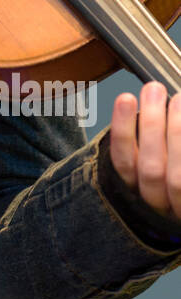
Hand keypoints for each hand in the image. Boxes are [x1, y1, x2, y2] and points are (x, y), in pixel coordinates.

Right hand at [109, 82, 180, 220]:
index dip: (123, 130)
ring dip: (176, 135)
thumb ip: (149, 139)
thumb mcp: (150, 163)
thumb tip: (151, 100)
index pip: (124, 162)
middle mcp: (157, 205)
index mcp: (136, 193)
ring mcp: (179, 208)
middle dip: (151, 126)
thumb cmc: (169, 178)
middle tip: (154, 90)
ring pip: (176, 178)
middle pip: (150, 169)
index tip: (125, 98)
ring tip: (178, 100)